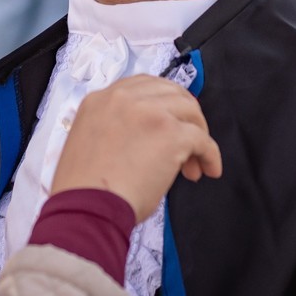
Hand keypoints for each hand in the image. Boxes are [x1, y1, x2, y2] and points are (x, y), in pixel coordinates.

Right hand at [51, 76, 221, 222]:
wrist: (87, 208)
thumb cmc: (85, 190)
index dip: (161, 104)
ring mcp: (150, 112)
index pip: (141, 86)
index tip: (170, 120)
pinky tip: (209, 169)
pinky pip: (202, 139)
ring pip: (189, 110)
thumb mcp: (90, 142)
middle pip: (169, 92)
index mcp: (100, 100)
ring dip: (198, 134)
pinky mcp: (171, 133)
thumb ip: (115, 128)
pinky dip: (210, 155)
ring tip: (194, 164)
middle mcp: (124, 98)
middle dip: (183, 115)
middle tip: (188, 140)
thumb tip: (146, 137)